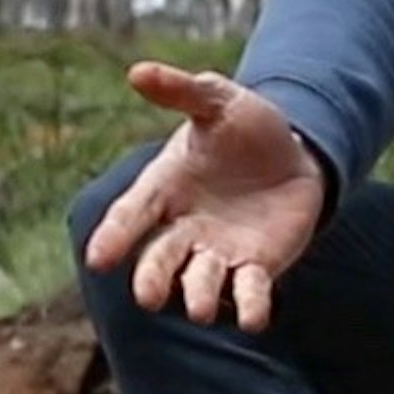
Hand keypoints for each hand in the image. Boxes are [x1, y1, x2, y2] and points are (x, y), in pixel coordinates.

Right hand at [80, 62, 328, 333]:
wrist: (296, 153)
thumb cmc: (246, 127)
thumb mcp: (218, 101)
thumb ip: (182, 91)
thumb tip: (137, 72)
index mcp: (164, 188)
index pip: (132, 216)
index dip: (114, 237)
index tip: (97, 259)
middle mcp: (184, 227)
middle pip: (159, 259)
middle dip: (151, 278)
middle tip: (146, 297)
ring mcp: (218, 252)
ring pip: (199, 282)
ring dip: (196, 297)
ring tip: (197, 307)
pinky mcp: (256, 267)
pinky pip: (249, 293)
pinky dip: (249, 308)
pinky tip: (253, 321)